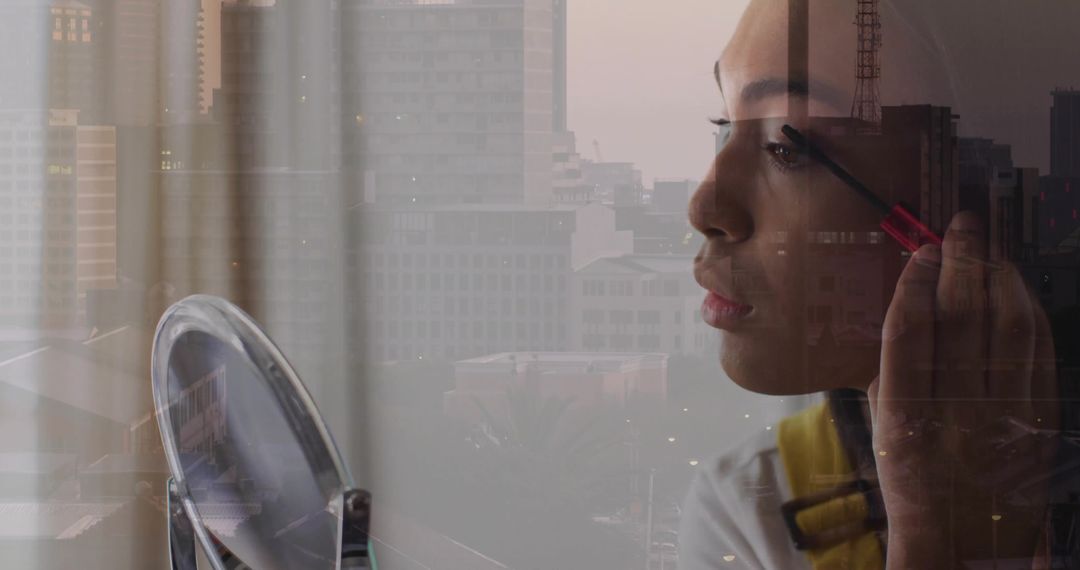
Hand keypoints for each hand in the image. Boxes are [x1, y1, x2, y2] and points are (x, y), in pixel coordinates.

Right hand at [868, 212, 1058, 568]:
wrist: (964, 537)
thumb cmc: (912, 478)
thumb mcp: (885, 427)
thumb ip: (892, 369)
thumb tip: (908, 300)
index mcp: (905, 416)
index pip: (908, 332)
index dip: (915, 283)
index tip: (919, 250)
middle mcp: (956, 410)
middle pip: (962, 318)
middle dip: (961, 262)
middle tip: (960, 227)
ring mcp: (1004, 413)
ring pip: (1008, 327)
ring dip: (999, 276)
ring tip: (988, 247)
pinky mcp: (1040, 416)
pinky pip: (1039, 351)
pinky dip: (1029, 310)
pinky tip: (1015, 287)